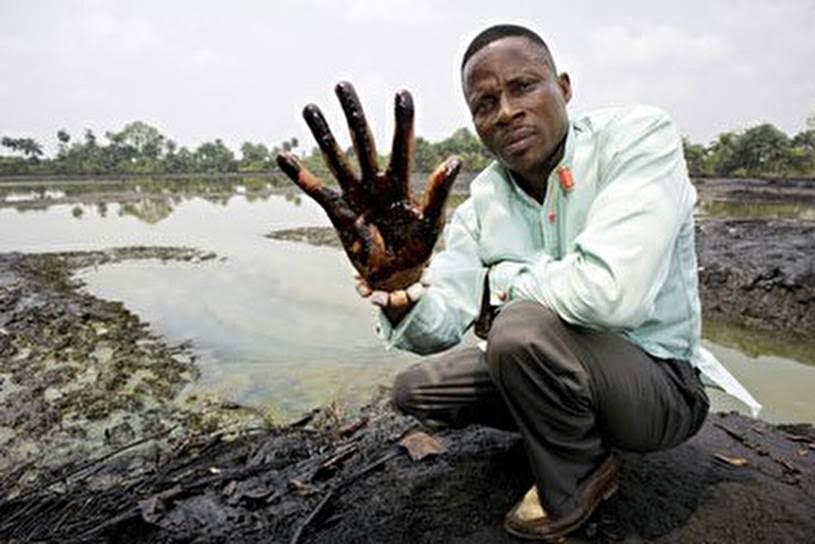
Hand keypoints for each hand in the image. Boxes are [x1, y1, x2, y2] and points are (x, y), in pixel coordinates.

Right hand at [276, 82, 460, 290]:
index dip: (402, 121)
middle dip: (353, 114)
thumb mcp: (432, 221)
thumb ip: (438, 192)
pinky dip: (299, 176)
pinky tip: (283, 156)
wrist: (396, 276)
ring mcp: (354, 195)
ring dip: (323, 134)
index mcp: (400, 183)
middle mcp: (375, 183)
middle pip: (362, 141)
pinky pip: (316, 191)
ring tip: (310, 108)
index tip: (402, 93)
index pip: (401, 145)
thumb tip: (454, 160)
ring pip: (336, 158)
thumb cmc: (418, 247)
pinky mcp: (338, 212)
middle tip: (342, 85)